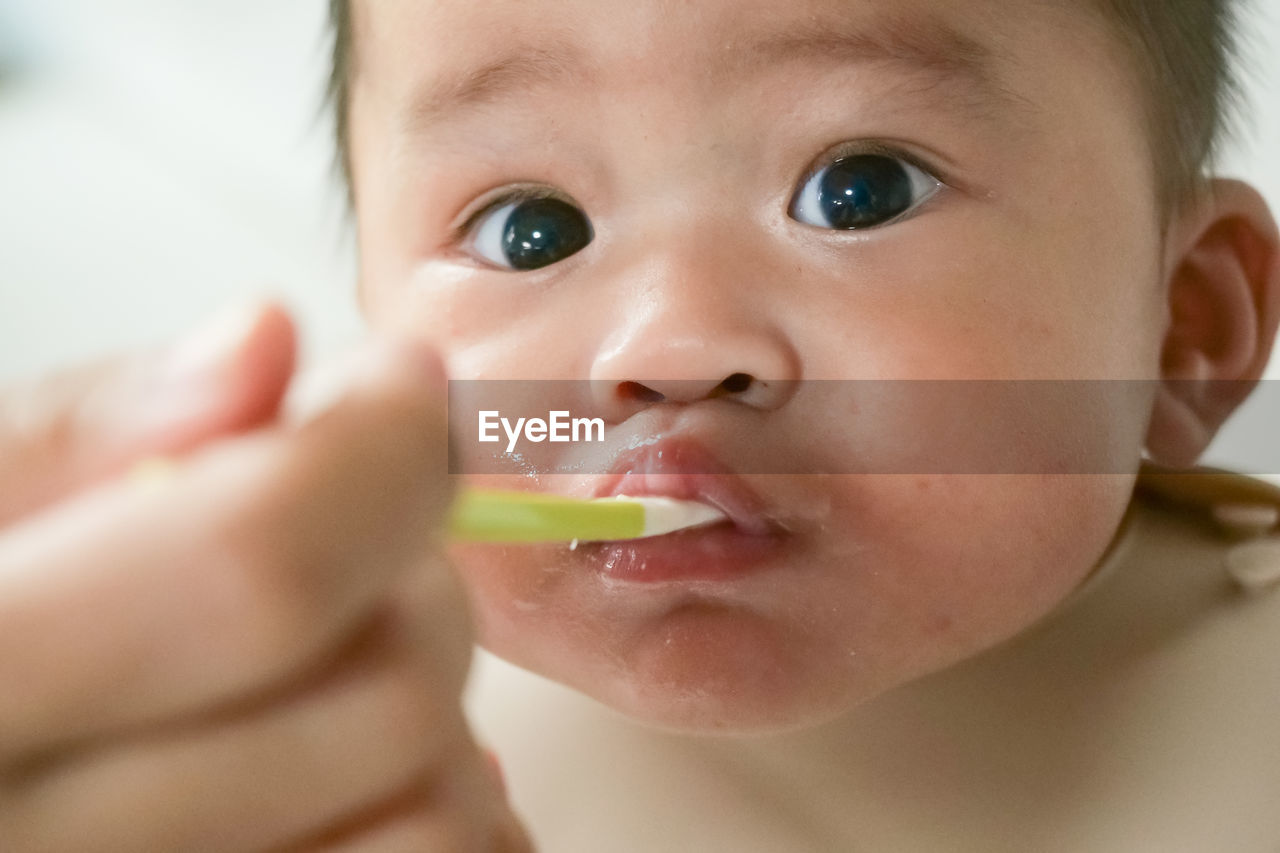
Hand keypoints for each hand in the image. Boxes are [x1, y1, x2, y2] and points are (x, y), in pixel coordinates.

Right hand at [0, 303, 531, 850]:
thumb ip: (70, 436)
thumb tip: (266, 344)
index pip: (252, 573)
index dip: (376, 454)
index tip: (401, 385)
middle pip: (383, 698)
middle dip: (410, 574)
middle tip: (353, 526)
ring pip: (435, 821)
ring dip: (433, 709)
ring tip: (337, 654)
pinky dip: (433, 807)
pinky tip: (349, 768)